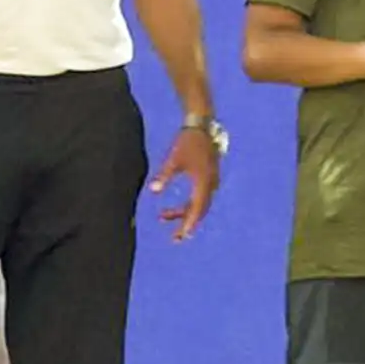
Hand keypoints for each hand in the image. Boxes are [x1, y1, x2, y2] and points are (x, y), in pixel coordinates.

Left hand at [149, 126, 219, 241]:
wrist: (202, 125)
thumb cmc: (187, 141)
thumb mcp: (173, 159)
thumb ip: (164, 176)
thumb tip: (153, 191)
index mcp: (203, 182)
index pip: (196, 208)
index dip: (189, 223)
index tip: (181, 235)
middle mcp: (210, 184)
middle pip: (200, 210)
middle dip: (187, 224)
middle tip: (175, 238)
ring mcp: (211, 181)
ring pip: (199, 204)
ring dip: (183, 214)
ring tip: (162, 218)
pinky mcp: (208, 177)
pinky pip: (199, 198)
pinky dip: (188, 206)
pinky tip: (173, 209)